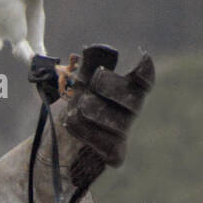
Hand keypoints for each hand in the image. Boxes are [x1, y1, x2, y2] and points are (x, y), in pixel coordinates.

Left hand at [61, 46, 154, 191]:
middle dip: (109, 86)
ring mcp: (123, 134)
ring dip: (88, 109)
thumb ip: (88, 67)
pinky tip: (71, 122)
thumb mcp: (77, 84)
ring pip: (114, 119)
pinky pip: (104, 142)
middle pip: (132, 98)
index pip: (144, 82)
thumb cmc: (72, 110)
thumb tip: (98, 49)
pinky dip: (83, 130)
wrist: (56, 146)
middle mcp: (129, 113)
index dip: (146, 72)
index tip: (143, 59)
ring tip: (73, 108)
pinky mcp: (114, 154)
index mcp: (125, 91)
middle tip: (93, 80)